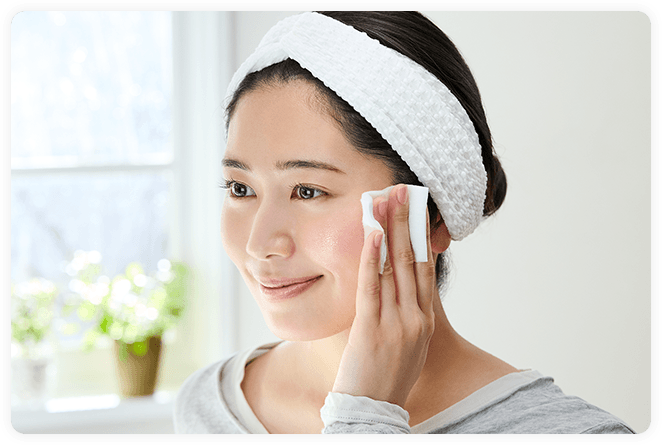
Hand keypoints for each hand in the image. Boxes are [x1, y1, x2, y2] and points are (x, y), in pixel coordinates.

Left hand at [332, 184, 435, 408]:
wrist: (373, 410)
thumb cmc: (386, 377)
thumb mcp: (407, 345)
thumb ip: (406, 316)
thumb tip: (396, 287)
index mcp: (425, 321)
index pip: (426, 269)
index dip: (421, 236)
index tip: (416, 211)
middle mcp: (416, 318)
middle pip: (413, 260)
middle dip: (406, 221)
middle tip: (402, 191)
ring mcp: (397, 324)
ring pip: (395, 267)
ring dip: (388, 230)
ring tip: (385, 200)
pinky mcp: (373, 330)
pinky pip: (373, 287)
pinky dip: (372, 259)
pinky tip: (371, 235)